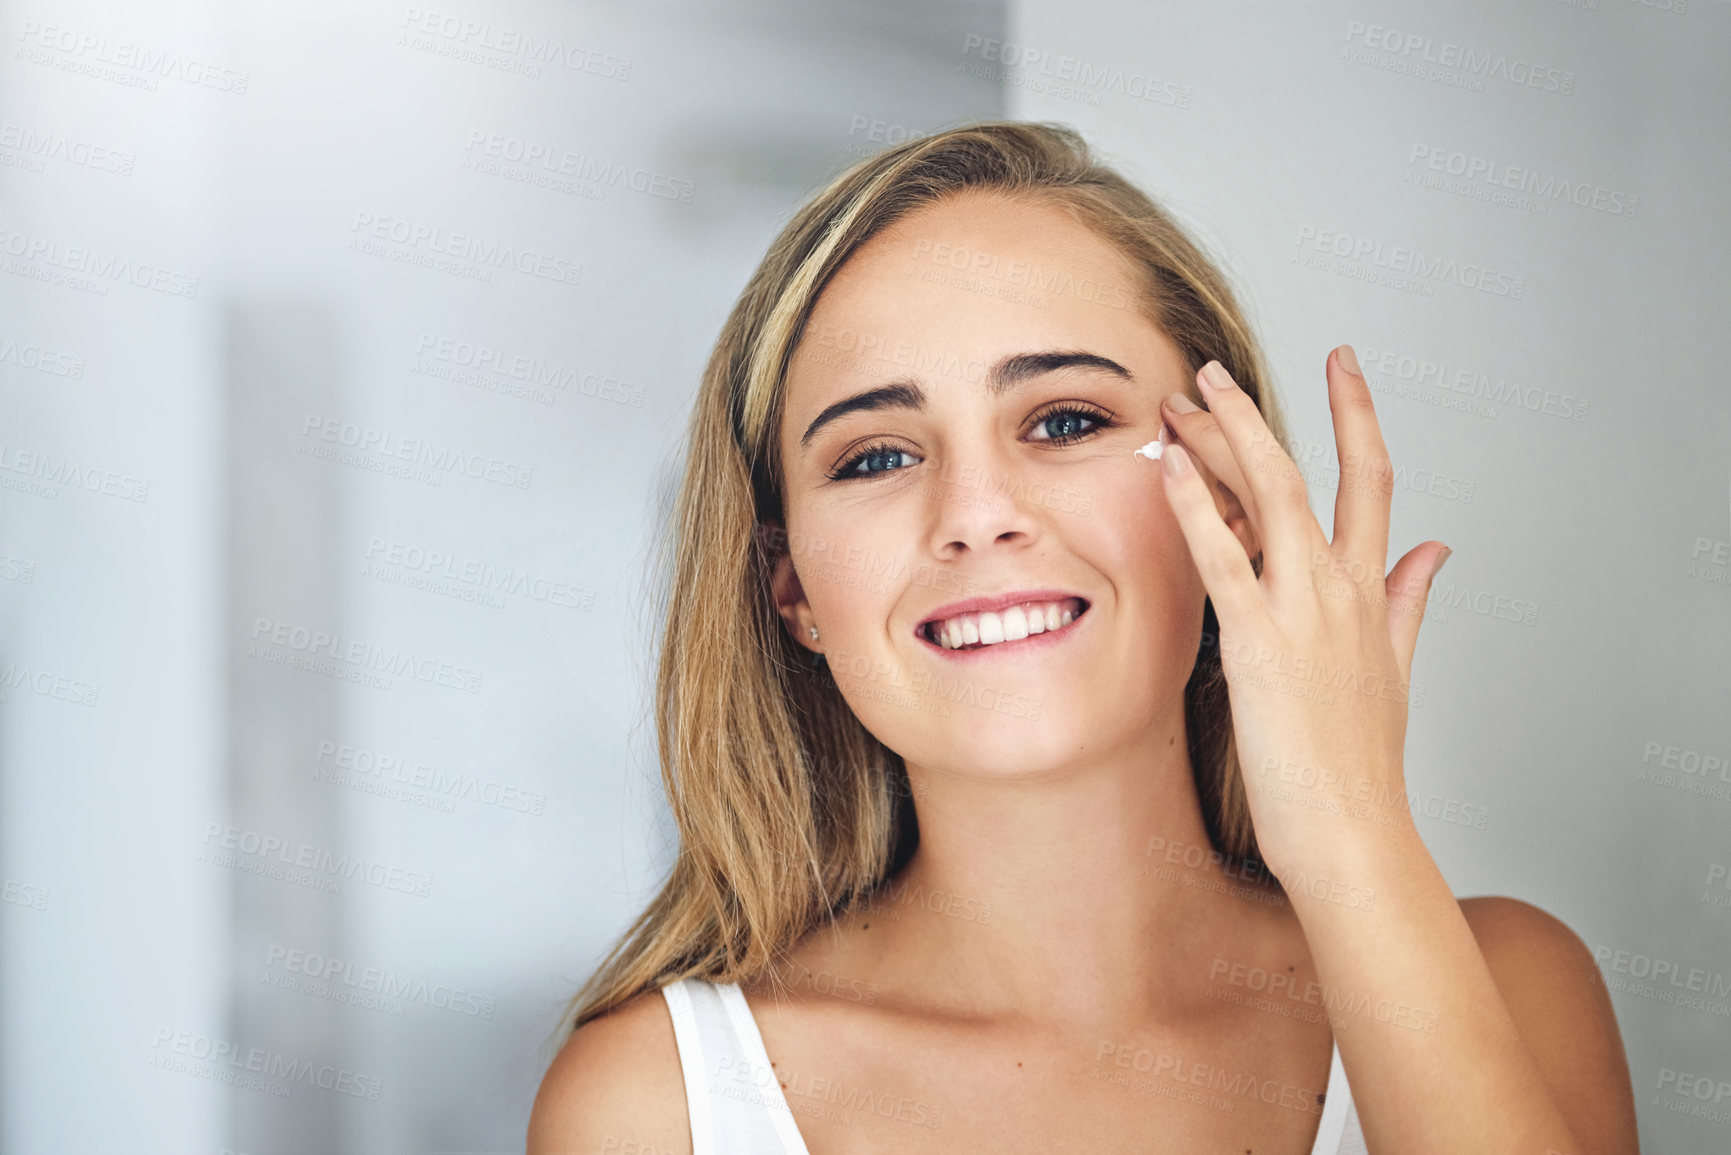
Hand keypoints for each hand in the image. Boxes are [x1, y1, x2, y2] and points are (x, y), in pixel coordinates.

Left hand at [1156, 348, 1450, 881]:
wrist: (1353, 834)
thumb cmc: (1363, 766)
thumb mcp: (1397, 670)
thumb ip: (1412, 600)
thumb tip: (1439, 548)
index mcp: (1372, 593)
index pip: (1372, 480)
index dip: (1358, 414)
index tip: (1344, 361)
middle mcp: (1341, 589)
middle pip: (1303, 473)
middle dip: (1254, 415)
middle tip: (1210, 371)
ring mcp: (1303, 611)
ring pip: (1267, 497)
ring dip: (1220, 440)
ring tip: (1181, 398)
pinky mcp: (1260, 642)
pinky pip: (1223, 557)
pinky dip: (1196, 506)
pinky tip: (1171, 467)